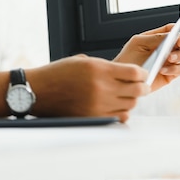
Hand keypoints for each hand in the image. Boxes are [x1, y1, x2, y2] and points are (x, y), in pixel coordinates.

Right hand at [27, 55, 149, 121]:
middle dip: (141, 87)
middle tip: (140, 86)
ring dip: (131, 99)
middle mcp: (101, 87)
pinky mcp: (94, 117)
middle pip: (138, 90)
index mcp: (98, 69)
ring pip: (131, 104)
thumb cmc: (56, 75)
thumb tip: (125, 74)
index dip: (142, 73)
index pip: (135, 73)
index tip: (142, 74)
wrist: (37, 91)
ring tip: (124, 95)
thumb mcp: (81, 61)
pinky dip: (122, 111)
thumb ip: (105, 67)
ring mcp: (98, 104)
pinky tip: (115, 106)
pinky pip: (120, 116)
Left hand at [113, 23, 179, 91]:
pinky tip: (162, 69)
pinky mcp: (171, 73)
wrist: (123, 77)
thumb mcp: (138, 43)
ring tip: (169, 57)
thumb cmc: (128, 58)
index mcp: (158, 38)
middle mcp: (167, 48)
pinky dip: (174, 69)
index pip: (173, 30)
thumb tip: (173, 34)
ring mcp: (171, 61)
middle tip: (179, 42)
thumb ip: (155, 37)